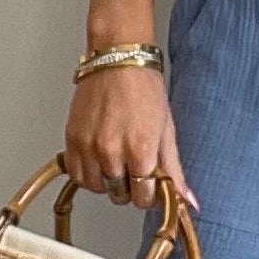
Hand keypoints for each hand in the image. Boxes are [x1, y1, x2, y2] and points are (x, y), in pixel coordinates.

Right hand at [63, 65, 198, 213]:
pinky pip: (76, 174)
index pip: (143, 197)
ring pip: (96, 188)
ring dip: (107, 182)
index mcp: (140, 148)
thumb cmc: (143, 88)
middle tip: (133, 169)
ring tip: (116, 163)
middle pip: (119, 195)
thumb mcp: (166, 129)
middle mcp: (111, 150)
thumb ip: (173, 169)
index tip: (149, 185)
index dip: (148, 193)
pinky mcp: (71, 139)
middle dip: (129, 187)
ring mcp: (88, 145)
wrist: (118, 60)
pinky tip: (98, 161)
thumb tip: (187, 199)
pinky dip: (87, 174)